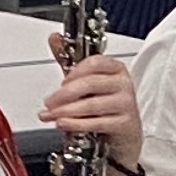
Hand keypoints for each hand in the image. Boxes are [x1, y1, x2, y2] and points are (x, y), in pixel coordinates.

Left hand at [46, 52, 144, 170]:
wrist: (122, 137)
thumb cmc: (105, 108)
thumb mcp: (86, 83)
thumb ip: (69, 61)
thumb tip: (55, 38)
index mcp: (115, 69)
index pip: (94, 62)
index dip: (74, 72)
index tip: (61, 83)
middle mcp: (123, 84)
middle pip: (90, 83)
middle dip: (64, 95)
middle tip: (49, 102)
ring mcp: (126, 104)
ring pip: (91, 104)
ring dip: (67, 111)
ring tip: (52, 116)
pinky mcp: (125, 123)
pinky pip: (97, 122)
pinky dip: (76, 124)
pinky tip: (64, 124)